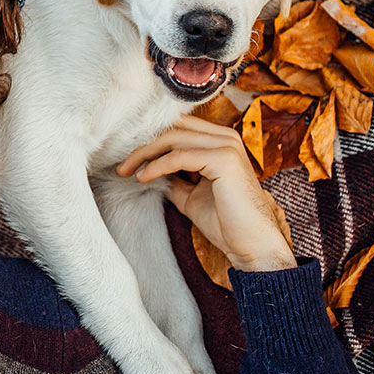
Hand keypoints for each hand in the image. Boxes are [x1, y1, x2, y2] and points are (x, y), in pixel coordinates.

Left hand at [116, 115, 295, 272]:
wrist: (252, 246)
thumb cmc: (226, 223)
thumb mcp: (190, 195)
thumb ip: (173, 178)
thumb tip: (146, 170)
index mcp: (220, 141)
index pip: (178, 127)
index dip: (150, 139)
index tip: (128, 158)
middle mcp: (225, 137)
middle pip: (173, 128)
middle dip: (143, 143)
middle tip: (121, 164)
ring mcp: (227, 145)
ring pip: (173, 138)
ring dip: (144, 153)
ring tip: (126, 170)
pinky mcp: (224, 159)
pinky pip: (179, 155)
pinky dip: (157, 165)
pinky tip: (142, 177)